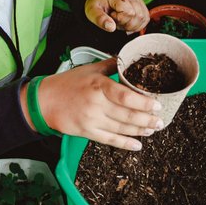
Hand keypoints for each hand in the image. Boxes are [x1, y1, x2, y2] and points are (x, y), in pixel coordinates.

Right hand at [30, 61, 163, 149]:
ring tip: (152, 129)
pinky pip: (110, 140)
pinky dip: (125, 144)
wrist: (44, 101)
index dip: (143, 103)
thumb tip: (128, 59)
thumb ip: (111, 65)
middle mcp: (96, 104)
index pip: (125, 96)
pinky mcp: (87, 132)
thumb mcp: (90, 69)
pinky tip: (137, 145)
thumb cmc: (68, 83)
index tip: (156, 105)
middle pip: (127, 115)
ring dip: (140, 131)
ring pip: (121, 129)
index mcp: (99, 86)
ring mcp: (92, 120)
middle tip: (160, 120)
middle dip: (147, 120)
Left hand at [85, 0, 148, 32]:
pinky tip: (129, 23)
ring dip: (133, 25)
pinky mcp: (141, 4)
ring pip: (144, 17)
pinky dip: (138, 24)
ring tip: (122, 22)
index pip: (129, 12)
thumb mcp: (92, 12)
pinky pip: (146, 17)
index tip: (112, 16)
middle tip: (116, 21)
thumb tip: (111, 27)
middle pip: (139, 15)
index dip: (120, 19)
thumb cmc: (96, 4)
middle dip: (127, 24)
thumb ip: (100, 20)